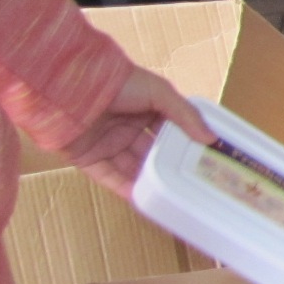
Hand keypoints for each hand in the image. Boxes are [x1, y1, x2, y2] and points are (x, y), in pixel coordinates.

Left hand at [58, 67, 214, 201]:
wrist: (71, 88)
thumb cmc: (117, 82)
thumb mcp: (160, 93)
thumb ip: (186, 115)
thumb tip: (211, 139)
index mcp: (144, 109)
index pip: (169, 131)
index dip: (184, 145)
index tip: (203, 161)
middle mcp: (126, 128)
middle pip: (151, 154)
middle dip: (168, 168)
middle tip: (190, 185)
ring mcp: (107, 144)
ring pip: (132, 169)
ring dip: (149, 182)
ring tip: (170, 198)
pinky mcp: (89, 159)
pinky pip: (110, 179)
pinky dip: (126, 190)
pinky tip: (145, 201)